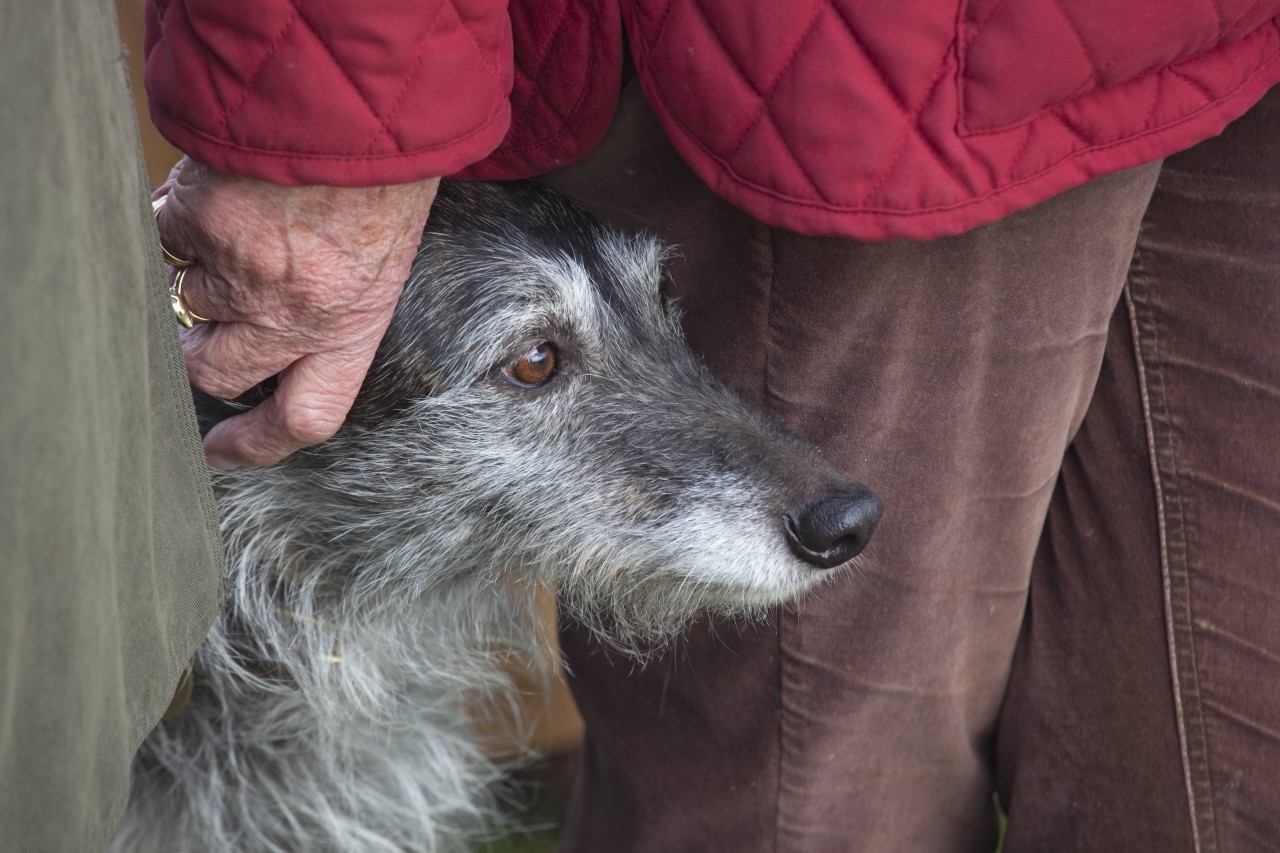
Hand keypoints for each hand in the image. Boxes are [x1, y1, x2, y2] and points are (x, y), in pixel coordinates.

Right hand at [153, 158, 438, 468]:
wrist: (362, 103)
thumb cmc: (387, 176)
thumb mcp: (385, 260)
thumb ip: (337, 309)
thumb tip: (274, 339)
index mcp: (352, 327)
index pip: (304, 419)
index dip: (255, 448)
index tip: (217, 454)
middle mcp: (291, 313)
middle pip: (216, 373)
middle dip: (199, 359)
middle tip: (204, 330)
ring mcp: (240, 270)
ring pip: (188, 299)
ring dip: (202, 272)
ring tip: (247, 224)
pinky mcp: (200, 222)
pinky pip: (167, 235)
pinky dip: (182, 217)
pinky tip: (223, 189)